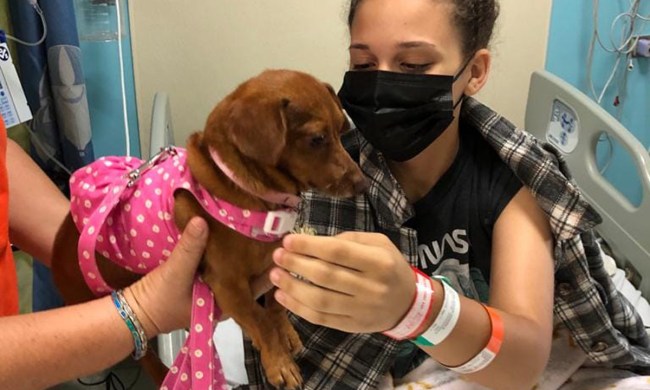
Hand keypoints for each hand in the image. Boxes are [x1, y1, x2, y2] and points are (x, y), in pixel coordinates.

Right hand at [124, 217, 275, 336]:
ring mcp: (212, 287)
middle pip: (249, 273)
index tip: (279, 243)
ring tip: (254, 226)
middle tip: (269, 228)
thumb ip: (190, 247)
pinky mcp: (200, 279)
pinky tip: (227, 233)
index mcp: (227, 303)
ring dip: (242, 251)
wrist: (133, 310)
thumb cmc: (158, 300)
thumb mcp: (176, 272)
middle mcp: (224, 296)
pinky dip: (224, 251)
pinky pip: (219, 263)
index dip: (269, 265)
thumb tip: (202, 220)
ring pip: (235, 268)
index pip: (259, 284)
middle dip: (257, 254)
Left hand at [270, 232, 415, 332]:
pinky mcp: (351, 326)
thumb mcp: (379, 244)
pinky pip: (320, 318)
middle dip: (296, 264)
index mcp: (379, 262)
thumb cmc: (389, 267)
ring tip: (274, 275)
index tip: (288, 240)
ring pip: (320, 300)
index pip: (338, 252)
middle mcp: (371, 287)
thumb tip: (314, 242)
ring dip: (292, 287)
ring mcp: (361, 310)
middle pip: (326, 276)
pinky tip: (282, 296)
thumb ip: (349, 240)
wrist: (408, 304)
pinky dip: (298, 307)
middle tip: (277, 256)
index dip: (310, 246)